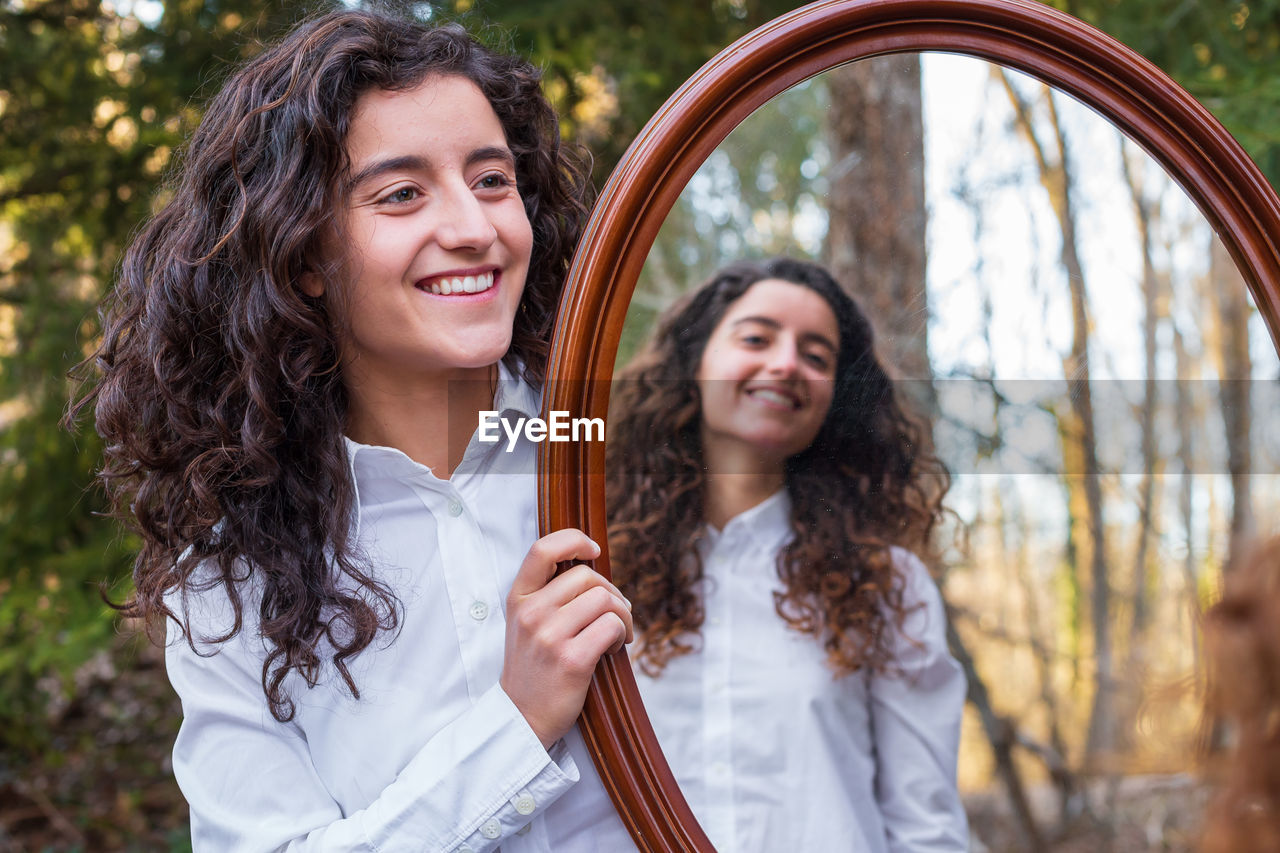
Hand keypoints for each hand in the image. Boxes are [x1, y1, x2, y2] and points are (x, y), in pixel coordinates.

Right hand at [500, 529, 633, 749]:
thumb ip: (549, 595)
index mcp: (518, 599)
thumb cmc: (534, 668)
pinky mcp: (571, 659)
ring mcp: (549, 636)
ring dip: (622, 616)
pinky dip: (621, 636)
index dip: (574, 540)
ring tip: (616, 635)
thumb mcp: (526, 624)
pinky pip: (611, 627)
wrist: (522, 719)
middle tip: (616, 615)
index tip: (593, 551)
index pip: (542, 549)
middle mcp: (531, 613)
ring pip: (605, 600)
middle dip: (612, 593)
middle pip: (587, 577)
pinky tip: (612, 650)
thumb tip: (595, 568)